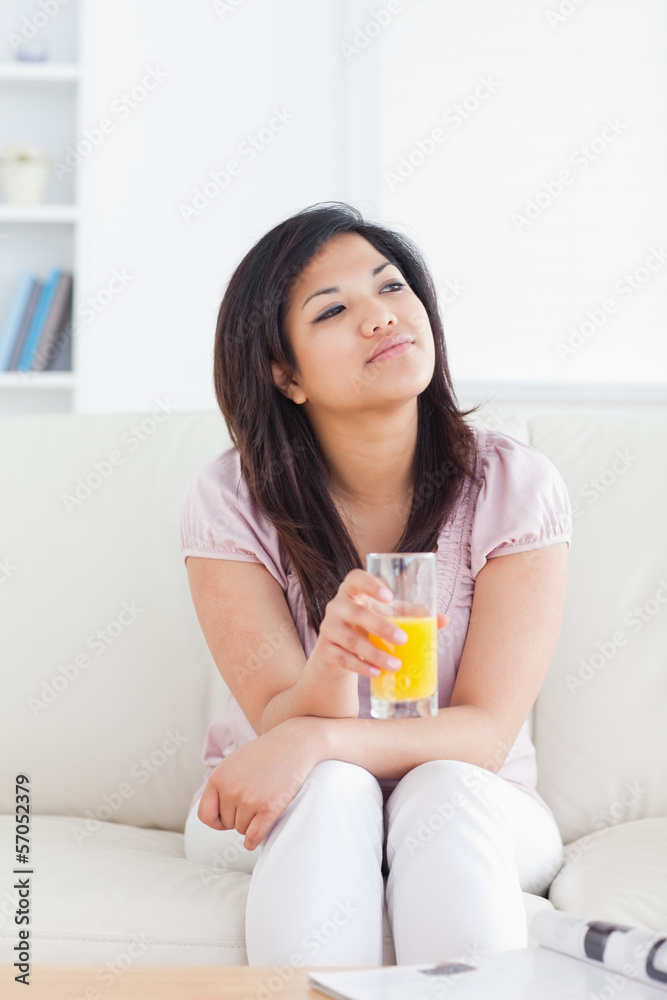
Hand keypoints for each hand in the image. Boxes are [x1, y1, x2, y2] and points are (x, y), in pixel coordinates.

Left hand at [197, 718, 321, 849]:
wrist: (294, 743)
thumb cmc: (266, 752)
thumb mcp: (234, 762)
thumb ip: (222, 784)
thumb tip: (215, 812)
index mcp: (217, 777)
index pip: (205, 815)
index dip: (216, 820)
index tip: (227, 817)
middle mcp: (230, 790)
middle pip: (226, 824)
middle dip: (239, 818)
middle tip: (254, 801)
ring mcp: (249, 800)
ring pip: (241, 830)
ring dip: (251, 823)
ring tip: (262, 804)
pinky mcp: (268, 808)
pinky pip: (253, 837)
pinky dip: (252, 842)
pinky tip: (254, 840)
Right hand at [308, 568, 448, 681]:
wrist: (337, 654)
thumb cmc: (368, 627)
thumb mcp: (387, 617)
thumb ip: (412, 615)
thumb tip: (444, 619)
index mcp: (352, 592)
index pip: (355, 578)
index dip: (370, 584)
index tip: (389, 596)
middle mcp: (337, 607)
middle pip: (355, 612)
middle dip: (380, 626)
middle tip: (403, 639)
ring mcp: (329, 629)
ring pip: (351, 640)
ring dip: (375, 653)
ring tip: (396, 665)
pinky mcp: (325, 652)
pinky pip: (343, 659)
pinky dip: (362, 667)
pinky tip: (377, 673)